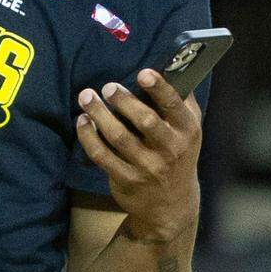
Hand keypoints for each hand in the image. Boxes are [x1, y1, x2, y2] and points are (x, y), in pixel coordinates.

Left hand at [75, 70, 201, 242]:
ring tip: (86, 97)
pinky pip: (102, 156)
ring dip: (99, 114)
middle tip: (107, 87)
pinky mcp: (127, 180)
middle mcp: (170, 150)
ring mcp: (148, 168)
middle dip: (124, 101)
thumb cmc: (178, 155)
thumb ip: (182, 101)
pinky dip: (88, 137)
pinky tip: (82, 121)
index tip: (143, 73)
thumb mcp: (188, 131)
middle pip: (146, 121)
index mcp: (186, 132)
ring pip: (119, 137)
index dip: (160, 89)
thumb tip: (173, 66)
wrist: (172, 206)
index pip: (175, 107)